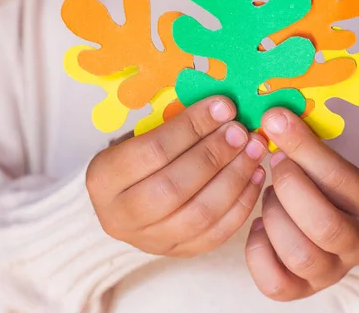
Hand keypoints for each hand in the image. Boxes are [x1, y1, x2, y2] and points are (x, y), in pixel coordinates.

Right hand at [86, 96, 267, 257]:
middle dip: (215, 154)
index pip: (152, 150)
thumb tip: (221, 108)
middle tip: (241, 131)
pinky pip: (217, 233)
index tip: (223, 107)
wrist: (127, 201)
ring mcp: (150, 241)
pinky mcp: (179, 252)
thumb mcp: (140, 135)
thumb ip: (173, 124)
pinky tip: (255, 175)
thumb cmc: (137, 157)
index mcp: (103, 177)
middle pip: (175, 187)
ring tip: (254, 150)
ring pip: (200, 214)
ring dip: (235, 177)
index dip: (192, 127)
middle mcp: (120, 216)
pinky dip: (242, 202)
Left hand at [245, 108, 358, 300]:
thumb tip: (272, 116)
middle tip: (274, 164)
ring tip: (269, 196)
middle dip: (288, 188)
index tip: (273, 120)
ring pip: (299, 254)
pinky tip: (260, 227)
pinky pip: (275, 283)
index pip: (338, 177)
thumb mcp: (327, 163)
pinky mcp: (303, 291)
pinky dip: (258, 251)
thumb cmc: (324, 186)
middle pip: (322, 225)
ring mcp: (332, 272)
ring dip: (273, 216)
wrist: (333, 227)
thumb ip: (306, 144)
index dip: (301, 147)